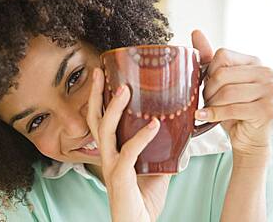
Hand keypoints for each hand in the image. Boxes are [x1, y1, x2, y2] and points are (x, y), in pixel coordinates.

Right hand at [87, 68, 170, 221]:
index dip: (100, 99)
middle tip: (100, 72)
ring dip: (113, 108)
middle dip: (95, 94)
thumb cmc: (142, 199)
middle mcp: (107, 154)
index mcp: (113, 151)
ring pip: (105, 130)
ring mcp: (111, 165)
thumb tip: (178, 135)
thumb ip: (161, 152)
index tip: (105, 78)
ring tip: (125, 90)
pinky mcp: (119, 176)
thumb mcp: (154, 170)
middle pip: (94, 119)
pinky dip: (142, 136)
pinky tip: (155, 125)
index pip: (101, 120)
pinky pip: (129, 151)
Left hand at [192, 30, 272, 163]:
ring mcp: (271, 90)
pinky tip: (204, 116)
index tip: (207, 85)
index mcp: (254, 62)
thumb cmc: (232, 109)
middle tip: (206, 101)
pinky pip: (232, 108)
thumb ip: (209, 59)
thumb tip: (196, 32)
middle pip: (222, 74)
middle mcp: (267, 72)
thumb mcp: (219, 83)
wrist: (247, 138)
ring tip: (209, 109)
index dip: (208, 72)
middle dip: (208, 90)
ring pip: (226, 92)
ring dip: (211, 103)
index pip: (222, 55)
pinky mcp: (268, 109)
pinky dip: (213, 114)